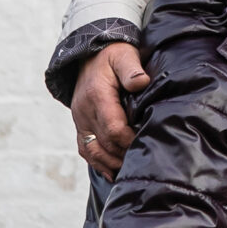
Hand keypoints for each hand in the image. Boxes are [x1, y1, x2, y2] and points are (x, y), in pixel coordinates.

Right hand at [72, 43, 148, 178]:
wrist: (89, 54)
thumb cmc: (112, 56)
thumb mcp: (123, 56)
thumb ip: (132, 69)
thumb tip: (141, 82)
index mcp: (97, 97)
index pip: (113, 128)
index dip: (129, 140)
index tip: (146, 143)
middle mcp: (85, 112)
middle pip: (105, 143)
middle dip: (124, 154)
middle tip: (145, 160)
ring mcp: (80, 120)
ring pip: (92, 151)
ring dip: (110, 163)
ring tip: (129, 170)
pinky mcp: (80, 124)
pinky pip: (84, 149)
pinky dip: (97, 163)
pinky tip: (112, 172)